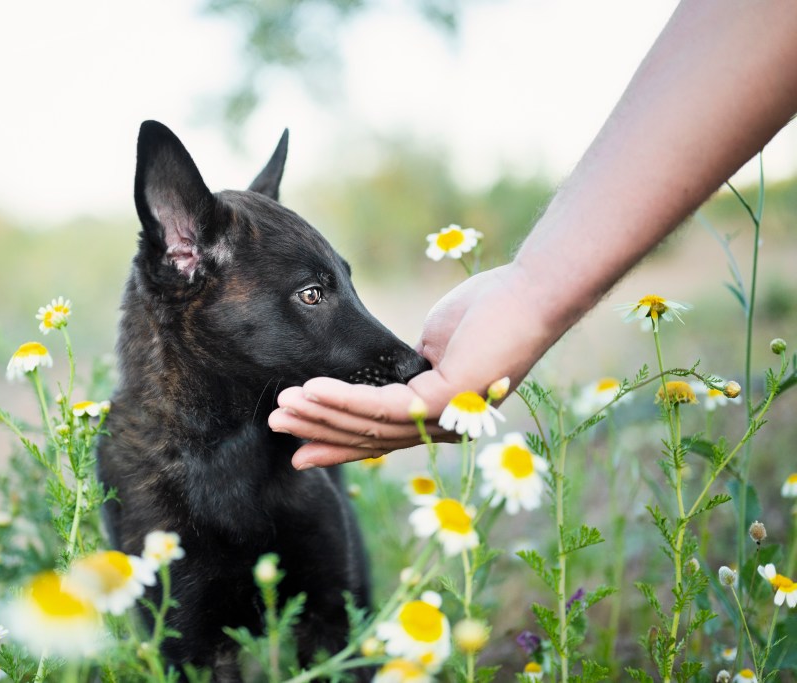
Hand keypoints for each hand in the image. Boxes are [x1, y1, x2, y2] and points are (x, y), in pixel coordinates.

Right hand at [269, 263, 562, 468]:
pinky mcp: (445, 400)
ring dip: (321, 415)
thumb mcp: (433, 348)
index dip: (337, 443)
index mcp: (439, 417)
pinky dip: (342, 399)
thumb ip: (404, 371)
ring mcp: (446, 418)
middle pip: (368, 436)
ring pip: (369, 424)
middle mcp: (442, 428)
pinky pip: (382, 405)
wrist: (527, 292)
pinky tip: (312, 390)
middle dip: (318, 432)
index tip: (299, 449)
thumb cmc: (486, 312)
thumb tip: (381, 379)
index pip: (380, 435)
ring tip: (283, 407)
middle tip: (277, 427)